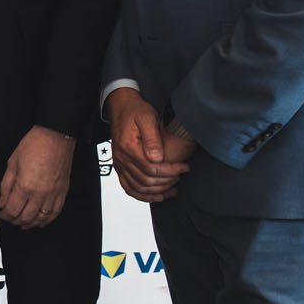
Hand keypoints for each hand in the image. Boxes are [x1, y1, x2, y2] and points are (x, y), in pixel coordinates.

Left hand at [0, 127, 75, 228]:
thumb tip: (2, 202)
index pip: (12, 210)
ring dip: (30, 223)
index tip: (2, 214)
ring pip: (41, 218)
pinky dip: (47, 220)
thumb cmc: (33, 145)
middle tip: (10, 218)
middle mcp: (40, 194)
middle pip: (26, 217)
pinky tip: (40, 221)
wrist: (55, 136)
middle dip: (15, 221)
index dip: (5, 215)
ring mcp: (53, 194)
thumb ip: (6, 185)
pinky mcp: (63, 192)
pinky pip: (55, 213)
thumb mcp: (12, 163)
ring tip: (22, 223)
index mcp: (25, 186)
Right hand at [107, 88, 191, 202]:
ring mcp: (120, 164)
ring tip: (174, 187)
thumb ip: (153, 138)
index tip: (184, 167)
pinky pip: (129, 188)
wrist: (121, 107)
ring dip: (158, 192)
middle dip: (168, 181)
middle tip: (181, 174)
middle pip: (146, 181)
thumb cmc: (135, 111)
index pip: (151, 169)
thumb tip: (158, 158)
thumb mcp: (147, 118)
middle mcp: (121, 158)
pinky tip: (158, 195)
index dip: (171, 171)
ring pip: (139, 188)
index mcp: (128, 147)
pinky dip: (144, 196)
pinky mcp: (121, 168)